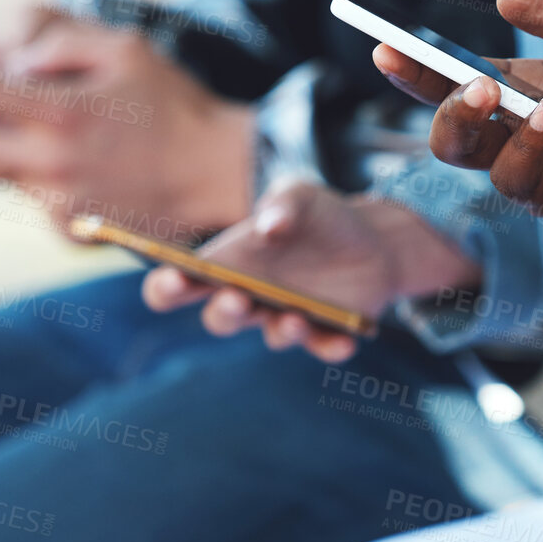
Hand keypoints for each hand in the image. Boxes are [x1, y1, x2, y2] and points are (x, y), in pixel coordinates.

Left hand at [0, 7, 253, 233]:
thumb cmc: (175, 103)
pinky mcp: (67, 231)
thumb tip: (13, 61)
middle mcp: (52, 162)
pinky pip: (26, 198)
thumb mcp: (127, 50)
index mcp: (63, 112)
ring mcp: (57, 202)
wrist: (220, 175)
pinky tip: (75, 164)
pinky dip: (31, 176)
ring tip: (29, 128)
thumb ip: (63, 43)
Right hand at [142, 181, 478, 361]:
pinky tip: (344, 342)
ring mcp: (286, 318)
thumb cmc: (320, 215)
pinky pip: (323, 346)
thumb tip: (269, 228)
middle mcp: (250, 298)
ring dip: (282, 331)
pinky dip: (332, 347)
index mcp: (228, 264)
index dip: (167, 287)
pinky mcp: (326, 331)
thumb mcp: (303, 194)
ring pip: (273, 336)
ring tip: (295, 317)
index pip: (178, 285)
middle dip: (225, 312)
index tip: (175, 277)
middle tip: (237, 297)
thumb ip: (284, 202)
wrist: (375, 239)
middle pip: (221, 318)